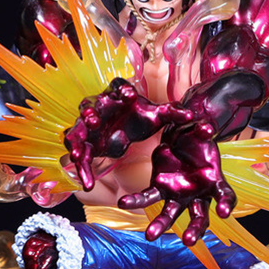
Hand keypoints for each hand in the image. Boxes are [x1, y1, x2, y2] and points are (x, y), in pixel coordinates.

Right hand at [64, 78, 191, 189]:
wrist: (126, 133)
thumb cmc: (139, 118)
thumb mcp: (157, 117)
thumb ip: (173, 114)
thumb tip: (192, 116)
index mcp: (119, 95)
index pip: (117, 86)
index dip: (121, 90)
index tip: (130, 96)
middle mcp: (100, 107)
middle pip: (90, 105)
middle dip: (90, 112)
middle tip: (93, 119)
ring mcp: (89, 126)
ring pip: (78, 131)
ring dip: (77, 140)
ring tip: (78, 154)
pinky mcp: (86, 144)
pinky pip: (80, 156)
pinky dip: (82, 169)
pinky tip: (87, 182)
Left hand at [119, 121, 236, 245]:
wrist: (183, 136)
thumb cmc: (198, 137)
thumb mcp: (202, 130)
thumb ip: (205, 129)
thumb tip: (206, 128)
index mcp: (214, 181)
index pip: (225, 195)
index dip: (225, 204)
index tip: (223, 213)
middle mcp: (197, 194)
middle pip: (199, 216)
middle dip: (194, 229)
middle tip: (188, 240)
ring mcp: (177, 195)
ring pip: (170, 214)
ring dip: (160, 225)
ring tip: (150, 236)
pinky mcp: (159, 188)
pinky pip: (147, 197)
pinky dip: (136, 200)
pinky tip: (123, 202)